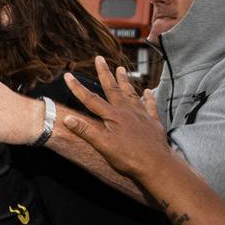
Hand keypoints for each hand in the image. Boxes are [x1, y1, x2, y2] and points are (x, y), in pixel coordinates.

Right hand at [61, 56, 170, 180]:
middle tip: (100, 59)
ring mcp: (141, 115)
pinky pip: (150, 105)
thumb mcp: (103, 145)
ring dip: (125, 81)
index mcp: (113, 116)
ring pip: (131, 93)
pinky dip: (148, 97)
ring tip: (121, 69)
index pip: (91, 99)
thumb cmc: (129, 157)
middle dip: (104, 73)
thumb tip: (67, 118)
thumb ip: (86, 130)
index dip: (78, 88)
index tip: (68, 76)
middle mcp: (127, 111)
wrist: (157, 165)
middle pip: (113, 88)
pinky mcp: (153, 122)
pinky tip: (148, 91)